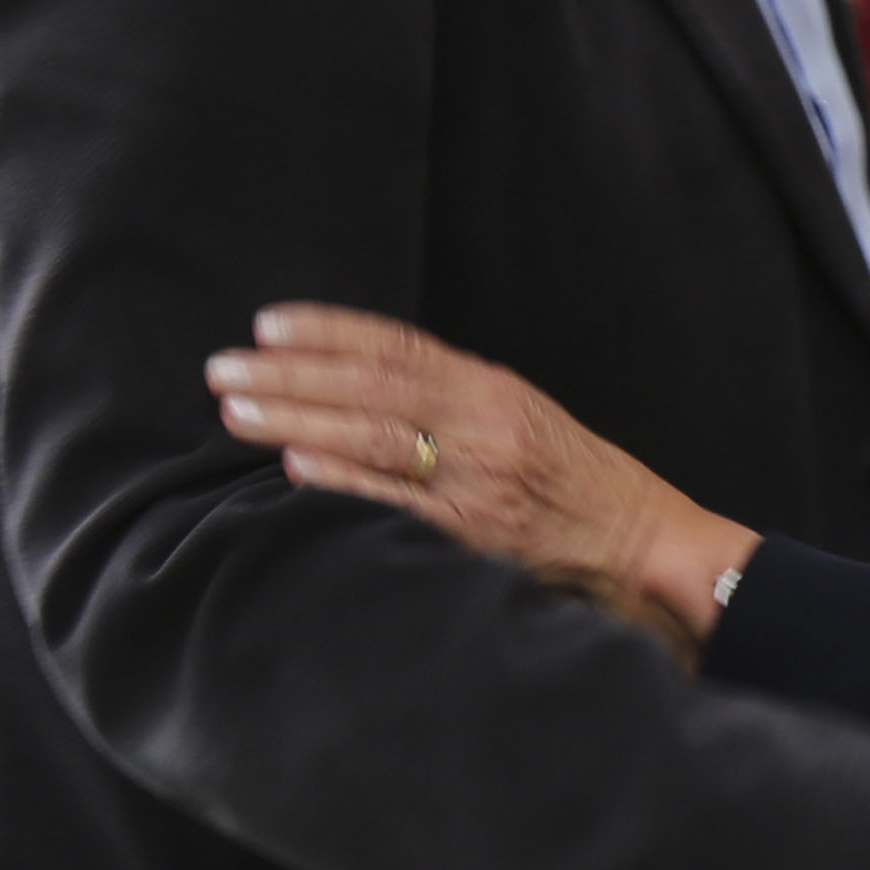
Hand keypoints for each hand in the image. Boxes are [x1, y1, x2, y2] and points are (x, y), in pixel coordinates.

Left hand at [216, 305, 755, 656]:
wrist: (645, 545)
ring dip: (297, 421)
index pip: (397, 346)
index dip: (327, 331)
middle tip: (223, 369)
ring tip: (237, 412)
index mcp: (494, 389)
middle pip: (372, 387)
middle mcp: (486, 425)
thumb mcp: (525, 418)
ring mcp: (479, 481)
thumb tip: (360, 385)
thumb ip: (455, 401)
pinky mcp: (476, 535)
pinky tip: (297, 469)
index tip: (266, 324)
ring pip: (375, 437)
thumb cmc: (579, 484)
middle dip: (290, 375)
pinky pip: (399, 504)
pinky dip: (346, 482)